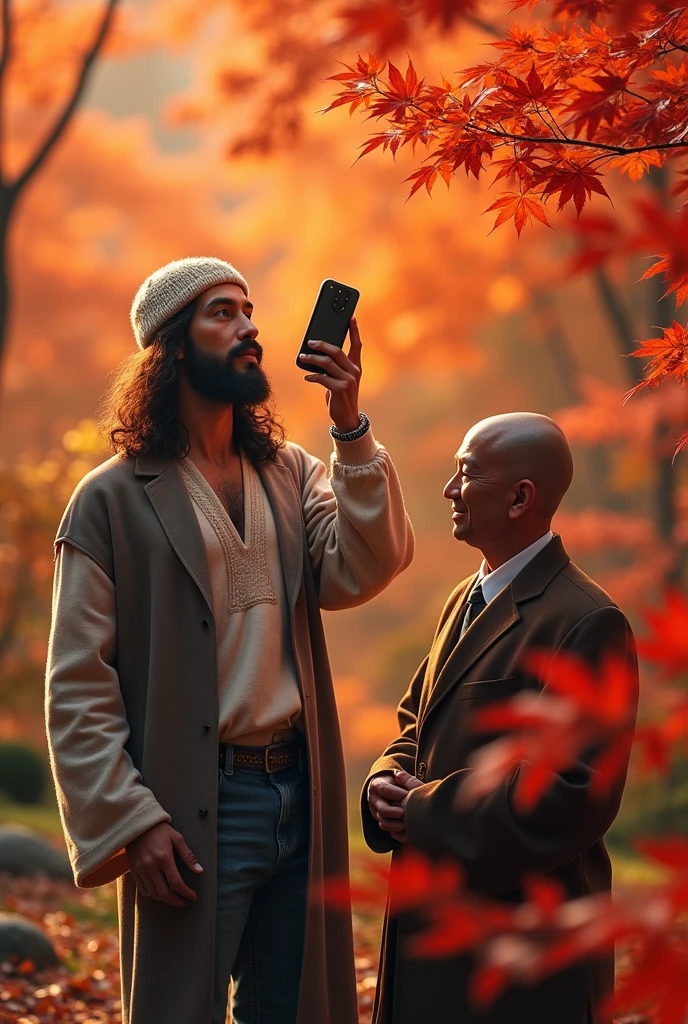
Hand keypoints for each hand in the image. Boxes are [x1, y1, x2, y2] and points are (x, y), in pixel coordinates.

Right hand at [126, 822, 202, 906]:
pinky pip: (143, 890)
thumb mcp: (177, 838)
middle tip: (185, 902)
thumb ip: (188, 856)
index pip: (176, 883)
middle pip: (164, 893)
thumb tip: (200, 871)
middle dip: (177, 901)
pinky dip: (153, 894)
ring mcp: (141, 870)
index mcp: (164, 858)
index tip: (193, 897)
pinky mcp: (134, 871)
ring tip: (175, 897)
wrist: (138, 824)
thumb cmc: (160, 830)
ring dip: (165, 899)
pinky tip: (160, 892)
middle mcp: (151, 866)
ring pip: (153, 894)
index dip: (186, 893)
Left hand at [299, 315, 361, 433]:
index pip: (357, 345)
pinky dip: (313, 376)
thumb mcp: (341, 379)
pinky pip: (323, 377)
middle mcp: (354, 371)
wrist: (347, 416)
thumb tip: (316, 354)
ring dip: (312, 359)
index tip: (351, 318)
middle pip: (337, 351)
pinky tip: (307, 377)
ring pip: (327, 363)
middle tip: (310, 342)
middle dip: (322, 345)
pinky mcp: (340, 388)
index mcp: (356, 366)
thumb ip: (334, 367)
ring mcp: (348, 380)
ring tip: (303, 357)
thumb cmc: (341, 395)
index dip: (354, 330)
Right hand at [367, 769, 422, 844]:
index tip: (407, 795)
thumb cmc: (401, 784)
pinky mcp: (382, 823)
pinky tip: (407, 832)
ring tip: (406, 824)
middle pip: (382, 810)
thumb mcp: (403, 779)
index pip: (385, 790)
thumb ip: (405, 778)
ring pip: (383, 823)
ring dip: (395, 825)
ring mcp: (377, 813)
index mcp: (378, 786)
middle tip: (405, 813)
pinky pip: (387, 831)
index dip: (396, 793)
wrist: (394, 792)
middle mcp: (374, 800)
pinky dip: (397, 833)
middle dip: (394, 813)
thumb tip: (398, 775)